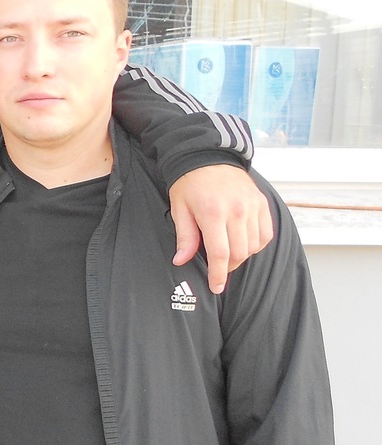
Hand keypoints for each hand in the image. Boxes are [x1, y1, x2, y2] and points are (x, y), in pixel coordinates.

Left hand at [168, 165, 273, 293]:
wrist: (208, 157)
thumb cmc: (190, 183)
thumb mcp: (179, 209)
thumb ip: (185, 237)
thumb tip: (181, 260)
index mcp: (213, 213)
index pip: (220, 254)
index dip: (218, 275)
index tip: (216, 287)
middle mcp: (237, 211)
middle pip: (239, 253)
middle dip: (227, 267)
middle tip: (217, 269)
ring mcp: (253, 207)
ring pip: (254, 246)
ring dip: (241, 256)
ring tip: (227, 253)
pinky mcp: (262, 204)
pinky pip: (265, 234)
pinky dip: (256, 244)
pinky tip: (242, 242)